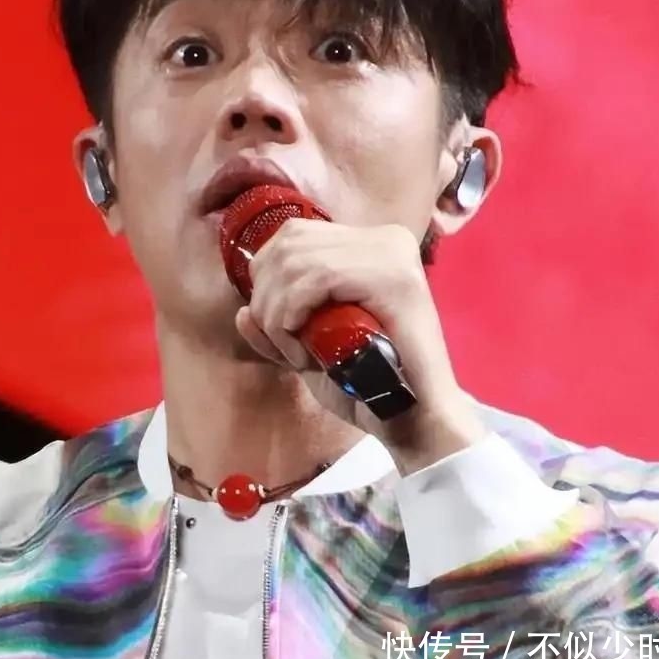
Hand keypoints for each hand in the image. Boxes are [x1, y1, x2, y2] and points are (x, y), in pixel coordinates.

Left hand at [234, 219, 485, 472]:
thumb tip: (241, 313)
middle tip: (284, 345)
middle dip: (267, 298)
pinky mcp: (393, 277)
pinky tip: (302, 348)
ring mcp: (392, 253)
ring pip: (296, 260)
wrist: (418, 422)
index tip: (276, 328)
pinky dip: (293, 314)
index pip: (293, 237)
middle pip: (289, 244)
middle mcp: (384, 238)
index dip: (266, 280)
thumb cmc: (367, 386)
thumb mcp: (308, 350)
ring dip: (278, 313)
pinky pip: (316, 278)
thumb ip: (276, 328)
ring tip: (296, 353)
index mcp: (369, 244)